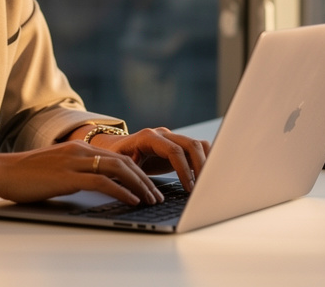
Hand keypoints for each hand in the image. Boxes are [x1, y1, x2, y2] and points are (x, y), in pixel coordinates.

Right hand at [0, 140, 162, 205]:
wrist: (1, 171)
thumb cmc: (24, 175)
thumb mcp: (56, 170)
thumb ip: (76, 174)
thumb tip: (95, 187)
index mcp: (79, 148)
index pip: (118, 158)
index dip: (138, 172)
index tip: (149, 186)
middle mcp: (80, 151)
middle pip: (124, 162)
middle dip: (145, 180)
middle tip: (157, 195)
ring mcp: (75, 162)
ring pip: (118, 170)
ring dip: (139, 186)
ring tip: (151, 200)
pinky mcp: (68, 176)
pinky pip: (103, 183)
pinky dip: (122, 191)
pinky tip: (132, 201)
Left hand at [93, 127, 209, 191]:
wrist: (116, 147)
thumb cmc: (116, 158)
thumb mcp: (121, 165)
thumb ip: (133, 173)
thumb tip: (144, 190)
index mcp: (148, 137)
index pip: (174, 151)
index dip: (183, 170)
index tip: (189, 188)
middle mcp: (163, 134)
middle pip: (191, 145)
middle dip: (201, 166)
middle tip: (203, 187)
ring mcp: (172, 137)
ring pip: (198, 144)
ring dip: (206, 163)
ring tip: (207, 183)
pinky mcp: (178, 145)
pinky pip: (198, 148)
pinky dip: (205, 159)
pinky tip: (206, 175)